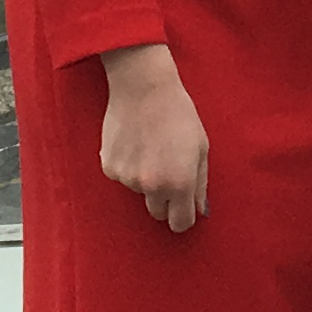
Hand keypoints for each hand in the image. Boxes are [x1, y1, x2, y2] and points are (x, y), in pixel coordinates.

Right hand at [97, 44, 207, 233]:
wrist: (144, 88)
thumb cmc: (178, 114)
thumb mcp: (201, 147)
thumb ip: (200, 183)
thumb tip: (198, 209)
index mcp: (180, 183)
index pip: (180, 223)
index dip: (182, 218)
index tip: (182, 210)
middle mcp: (152, 186)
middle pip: (157, 212)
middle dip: (164, 199)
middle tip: (167, 171)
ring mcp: (128, 178)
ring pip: (139, 191)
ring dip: (145, 178)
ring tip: (150, 146)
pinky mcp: (110, 167)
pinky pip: (122, 176)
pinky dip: (128, 165)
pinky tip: (134, 142)